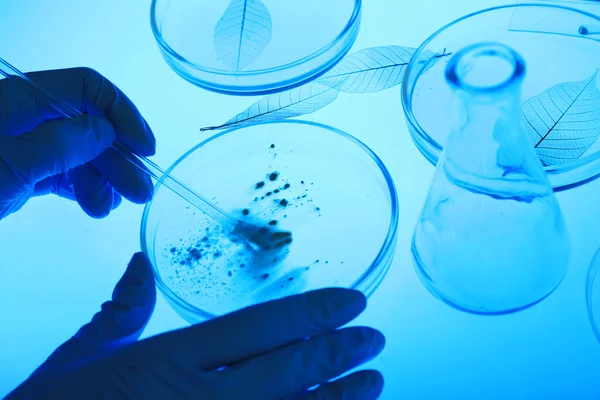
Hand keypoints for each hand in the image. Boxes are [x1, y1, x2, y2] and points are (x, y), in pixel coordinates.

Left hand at [0, 67, 154, 219]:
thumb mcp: (13, 162)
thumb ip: (62, 143)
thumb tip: (107, 131)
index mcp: (23, 98)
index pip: (88, 89)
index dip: (122, 114)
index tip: (144, 149)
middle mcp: (29, 117)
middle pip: (90, 127)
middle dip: (118, 159)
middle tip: (140, 193)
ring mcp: (27, 146)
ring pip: (82, 153)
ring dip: (104, 180)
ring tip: (106, 208)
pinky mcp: (24, 172)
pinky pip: (66, 172)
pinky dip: (85, 188)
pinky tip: (96, 204)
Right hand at [7, 253, 384, 399]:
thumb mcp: (83, 355)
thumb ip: (122, 308)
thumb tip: (138, 264)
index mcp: (170, 359)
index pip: (261, 326)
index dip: (313, 311)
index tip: (351, 301)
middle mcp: (200, 397)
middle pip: (291, 368)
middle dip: (340, 352)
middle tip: (374, 338)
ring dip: (342, 397)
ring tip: (374, 379)